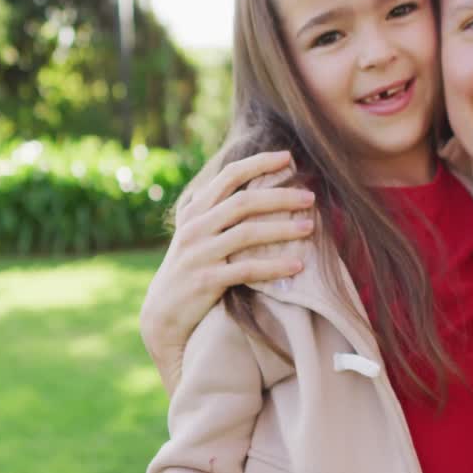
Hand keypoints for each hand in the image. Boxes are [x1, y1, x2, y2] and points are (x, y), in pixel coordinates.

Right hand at [140, 150, 316, 394]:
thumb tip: (239, 184)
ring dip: (282, 229)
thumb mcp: (192, 233)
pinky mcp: (207, 280)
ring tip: (310, 228)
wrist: (162, 314)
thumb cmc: (188, 269)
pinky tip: (297, 265)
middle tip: (310, 197)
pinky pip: (247, 269)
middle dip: (280, 196)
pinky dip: (274, 266)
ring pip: (247, 233)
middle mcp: (195, 227)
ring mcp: (200, 253)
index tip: (287, 157)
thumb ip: (212, 210)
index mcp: (194, 211)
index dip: (259, 163)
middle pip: (243, 202)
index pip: (229, 176)